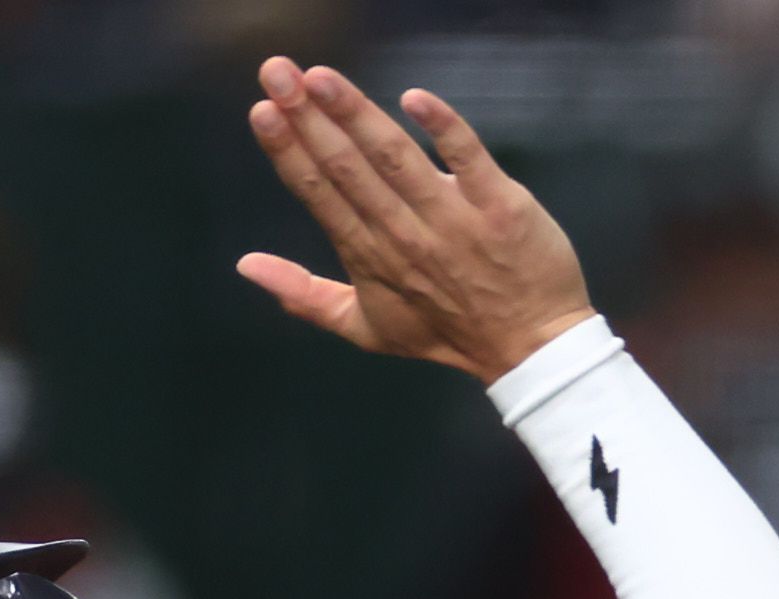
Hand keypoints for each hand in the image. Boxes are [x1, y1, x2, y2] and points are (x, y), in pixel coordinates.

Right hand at [239, 63, 594, 383]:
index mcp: (369, 256)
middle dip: (308, 117)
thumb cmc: (447, 333)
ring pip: (396, 159)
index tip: (262, 110)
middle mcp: (405, 236)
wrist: (533, 348)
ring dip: (357, 114)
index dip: (289, 152)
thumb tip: (245, 265)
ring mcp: (454, 221)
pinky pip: (469, 160)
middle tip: (276, 70)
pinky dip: (443, 128)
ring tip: (321, 77)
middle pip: (348, 168)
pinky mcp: (501, 208)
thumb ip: (306, 296)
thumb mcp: (368, 328)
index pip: (320, 195)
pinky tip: (414, 98)